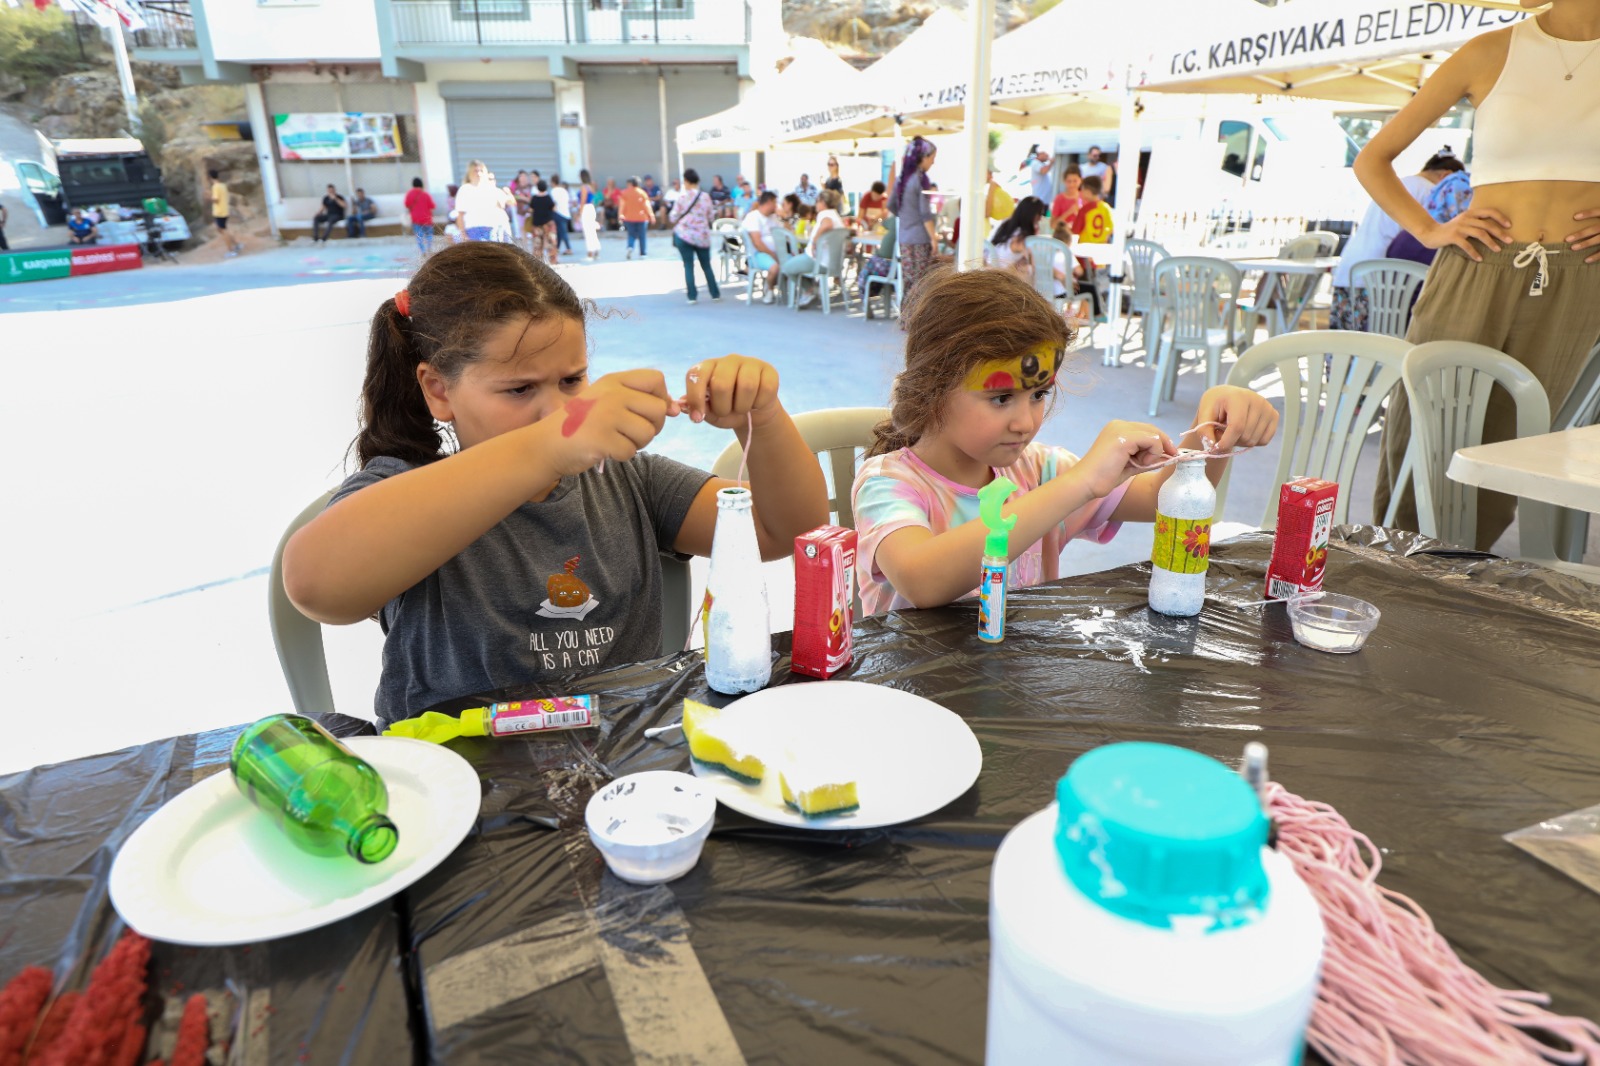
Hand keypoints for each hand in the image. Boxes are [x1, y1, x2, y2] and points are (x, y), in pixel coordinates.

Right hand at [544, 370, 678, 475]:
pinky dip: (621, 456)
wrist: (546, 444)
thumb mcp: (607, 401)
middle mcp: (612, 394)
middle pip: (658, 410)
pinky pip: (631, 451)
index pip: (656, 379)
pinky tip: (605, 450)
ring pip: (648, 433)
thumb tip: (676, 409)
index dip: (661, 398)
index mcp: (614, 381)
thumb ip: (639, 401)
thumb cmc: (582, 424)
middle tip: (631, 433)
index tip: (649, 413)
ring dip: (636, 443)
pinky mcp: (602, 439)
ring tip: (615, 440)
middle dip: (652, 427)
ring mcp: (606, 415)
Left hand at [679, 355, 780, 430]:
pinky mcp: (768, 370)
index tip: (698, 418)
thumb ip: (696, 408)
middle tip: (727, 411)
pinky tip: (757, 403)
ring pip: (746, 386)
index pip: (695, 376)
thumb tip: (682, 405)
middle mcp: (727, 361)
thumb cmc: (727, 410)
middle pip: (721, 384)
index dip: (695, 399)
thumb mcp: (709, 413)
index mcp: (707, 367)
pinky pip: (766, 388)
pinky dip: (759, 403)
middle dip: (723, 407)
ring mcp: (749, 363)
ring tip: (742, 409)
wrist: (754, 413)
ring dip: (742, 407)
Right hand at [1081, 420, 1176, 497]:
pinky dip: (1153, 453)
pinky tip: (1140, 463)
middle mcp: (1119, 424)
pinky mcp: (1125, 437)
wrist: (1086, 483)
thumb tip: (1166, 456)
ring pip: (1154, 434)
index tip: (1169, 455)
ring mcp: (1121, 429)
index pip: (1146, 430)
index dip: (1160, 442)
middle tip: (1171, 458)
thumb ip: (1145, 458)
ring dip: (1154, 452)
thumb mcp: (1130, 464)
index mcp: (1117, 429)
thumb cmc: (1104, 477)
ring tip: (1139, 464)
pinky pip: (1153, 441)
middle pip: (1152, 429)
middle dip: (1164, 444)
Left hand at [1194, 386, 1279, 451]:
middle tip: (1223, 431)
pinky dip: (1252, 442)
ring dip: (1240, 441)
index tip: (1216, 448)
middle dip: (1231, 440)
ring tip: (1232, 430)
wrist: (1227, 397)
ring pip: (1254, 440)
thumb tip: (1212, 447)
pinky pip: (1264, 441)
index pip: (1237, 426)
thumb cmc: (1215, 405)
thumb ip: (1204, 431)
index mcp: (1238, 397)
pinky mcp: (1274, 416)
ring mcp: (1268, 408)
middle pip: (1246, 436)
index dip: (1226, 441)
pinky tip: (1244, 431)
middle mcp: (1257, 400)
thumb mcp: (1204, 414)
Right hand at [1421, 208, 1511, 260]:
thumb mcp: (1464, 222)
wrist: (1431, 233)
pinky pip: (1467, 245)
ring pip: (1480, 234)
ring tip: (1498, 250)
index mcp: (1471, 213)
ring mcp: (1460, 227)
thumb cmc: (1450, 229)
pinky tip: (1479, 258)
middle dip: (1500, 233)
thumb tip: (1494, 229)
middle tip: (1509, 241)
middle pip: (1487, 224)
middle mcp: (1466, 218)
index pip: (1490, 211)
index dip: (1501, 218)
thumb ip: (1476, 222)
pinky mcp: (1453, 236)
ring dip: (1490, 243)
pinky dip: (1474, 252)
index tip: (1509, 226)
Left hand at [1566, 208, 1599, 263]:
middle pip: (1596, 228)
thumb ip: (1599, 214)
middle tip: (1567, 239)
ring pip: (1599, 240)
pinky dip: (1596, 256)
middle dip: (1582, 234)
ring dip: (1586, 244)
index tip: (1575, 216)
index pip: (1599, 212)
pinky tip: (1587, 260)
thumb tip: (1580, 215)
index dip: (1588, 214)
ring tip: (1573, 248)